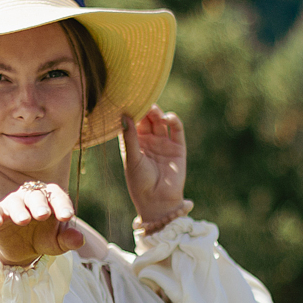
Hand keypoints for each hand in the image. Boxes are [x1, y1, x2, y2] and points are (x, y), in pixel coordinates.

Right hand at [0, 182, 84, 265]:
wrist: (20, 249)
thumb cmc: (43, 238)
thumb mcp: (57, 243)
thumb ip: (69, 240)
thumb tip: (79, 239)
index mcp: (49, 200)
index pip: (57, 196)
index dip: (62, 204)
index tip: (67, 216)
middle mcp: (31, 197)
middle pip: (35, 195)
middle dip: (40, 205)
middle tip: (43, 215)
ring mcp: (12, 204)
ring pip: (15, 202)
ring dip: (19, 211)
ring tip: (24, 220)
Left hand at [121, 107, 191, 227]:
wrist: (157, 201)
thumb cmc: (139, 183)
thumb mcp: (132, 158)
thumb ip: (129, 138)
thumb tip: (124, 115)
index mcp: (134, 144)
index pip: (132, 122)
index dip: (131, 112)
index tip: (127, 101)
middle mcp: (148, 141)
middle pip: (147, 119)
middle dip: (145, 109)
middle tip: (141, 100)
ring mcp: (163, 143)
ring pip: (160, 121)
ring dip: (157, 113)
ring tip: (153, 110)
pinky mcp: (178, 147)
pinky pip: (176, 129)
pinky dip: (173, 120)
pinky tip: (166, 117)